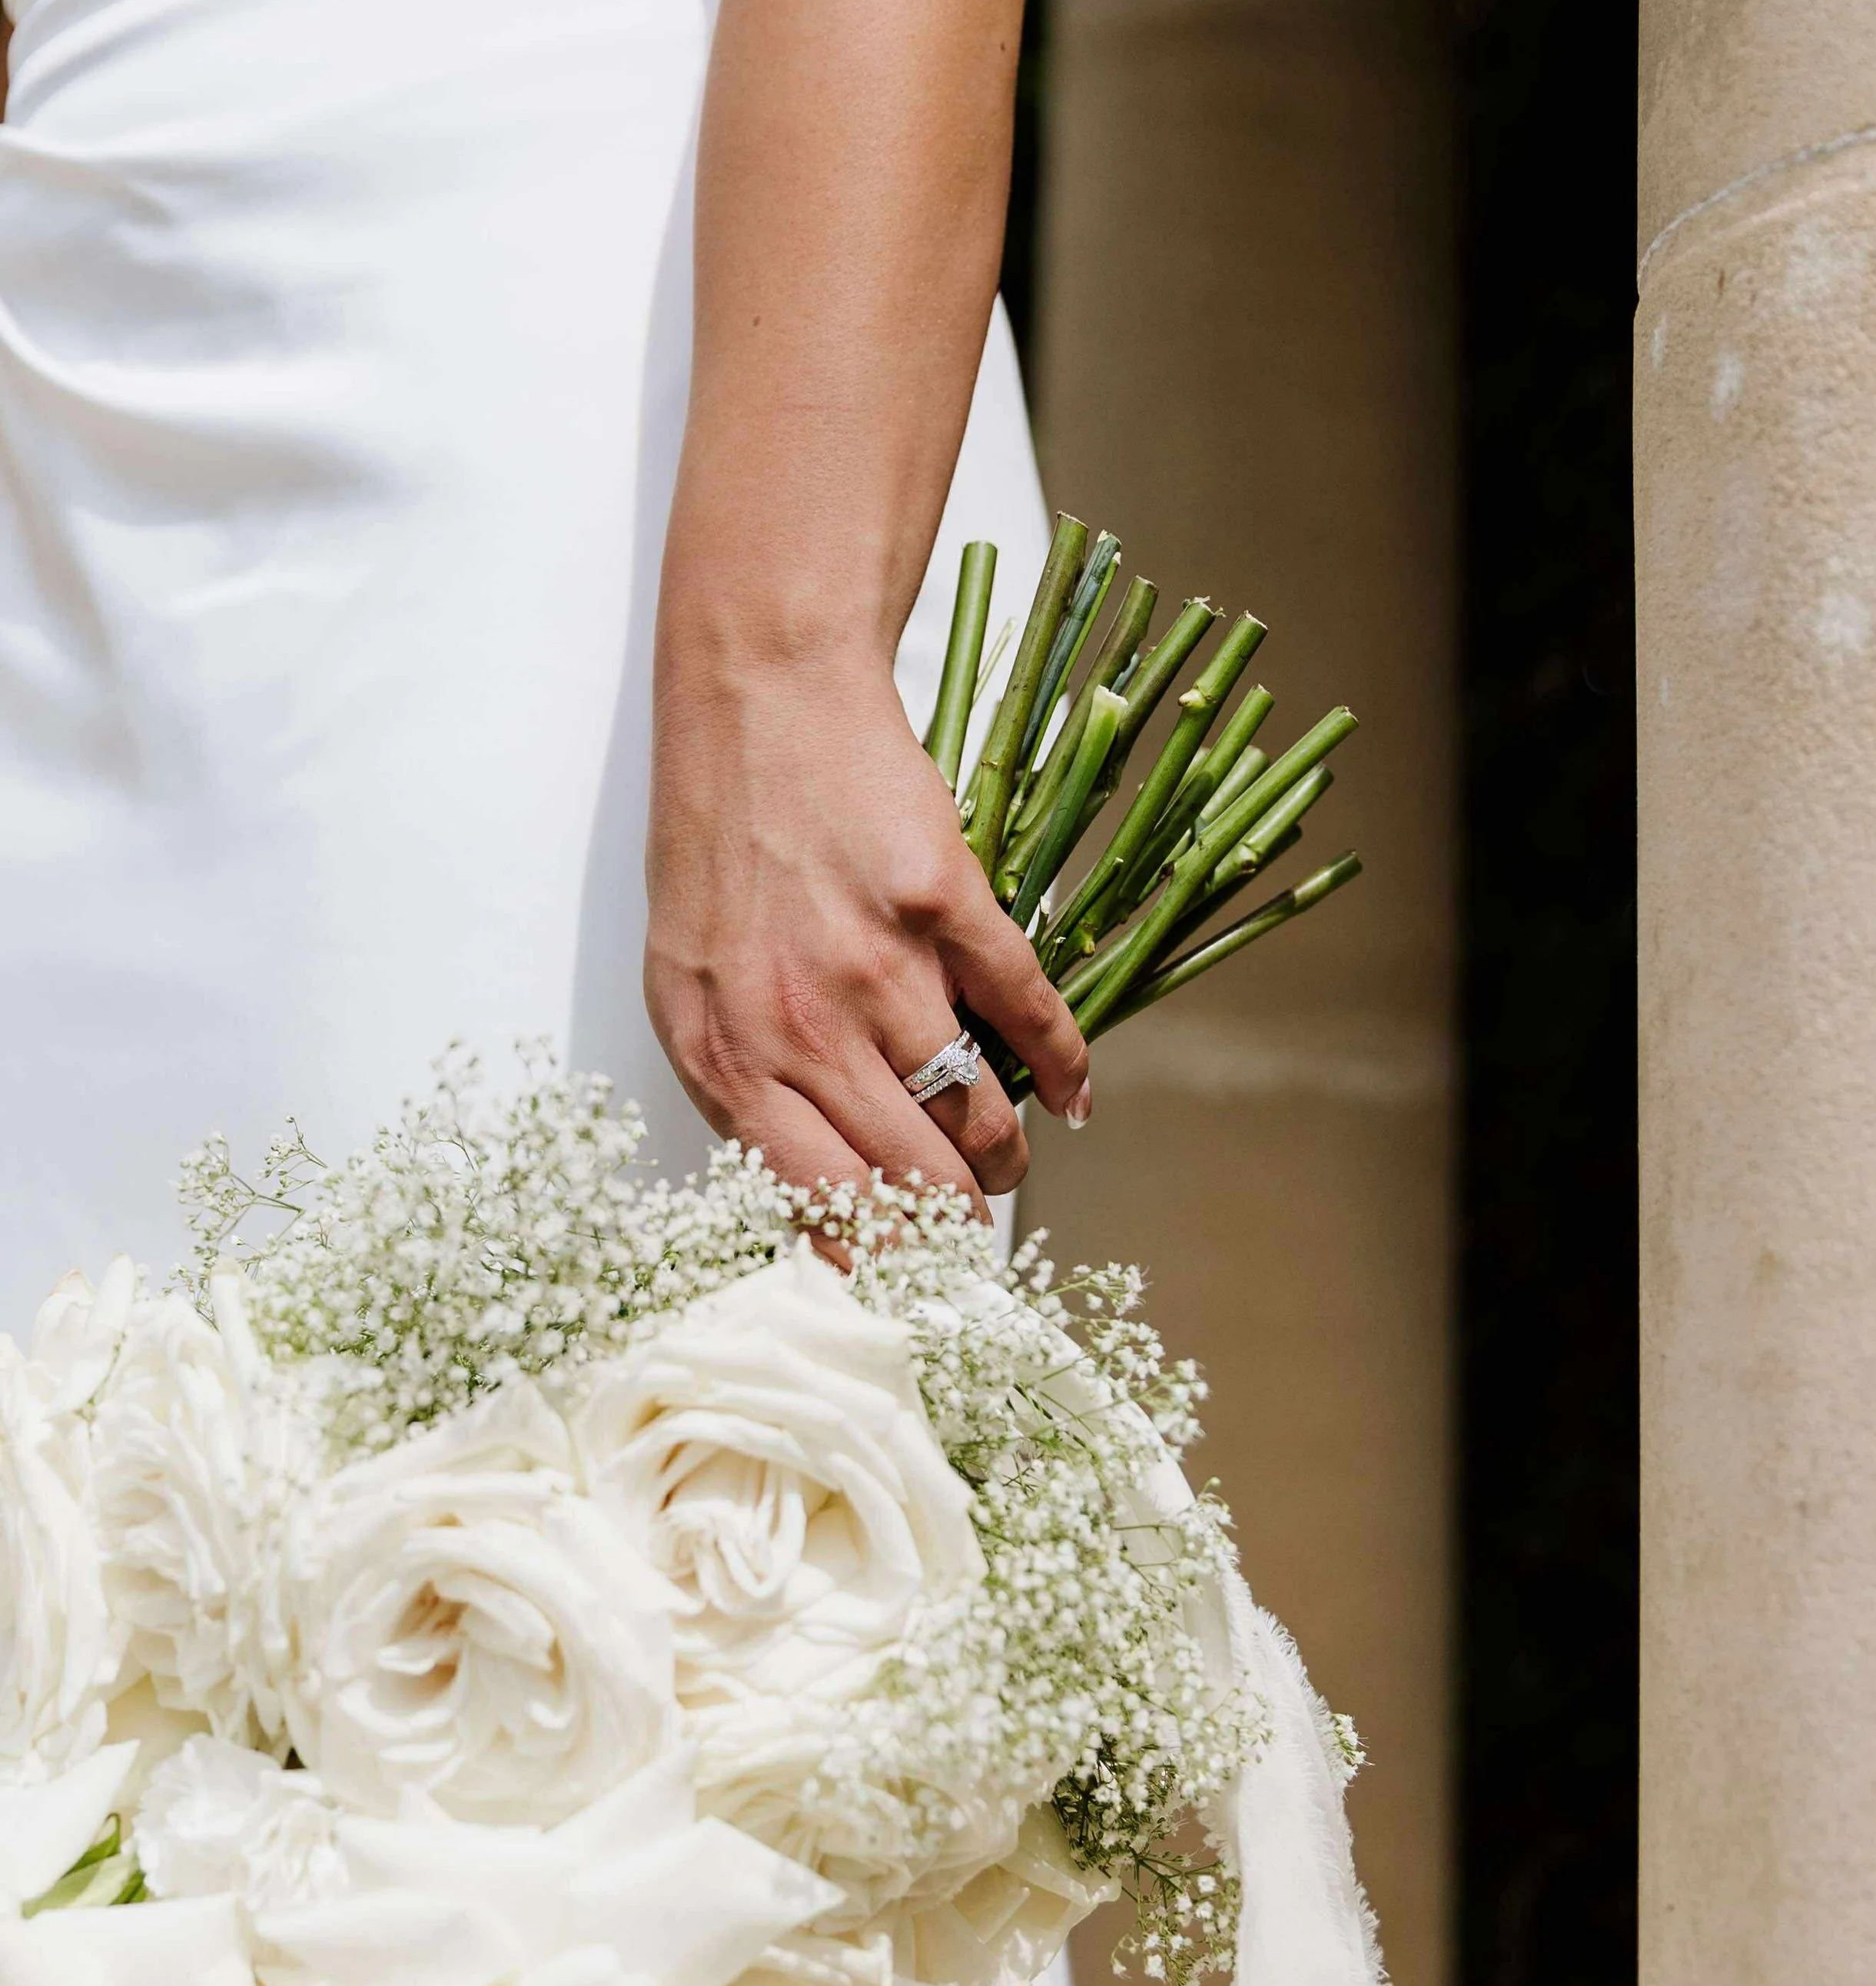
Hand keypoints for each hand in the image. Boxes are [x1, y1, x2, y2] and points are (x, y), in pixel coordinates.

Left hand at [645, 646, 1091, 1203]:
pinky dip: (1063, 1068)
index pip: (818, 1205)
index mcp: (725, 1057)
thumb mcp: (694, 985)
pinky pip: (1027, 1019)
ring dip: (1002, 1160)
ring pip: (972, 1116)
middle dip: (951, 1228)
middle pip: (908, 1179)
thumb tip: (821, 1188)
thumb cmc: (719, 848)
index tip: (910, 1283)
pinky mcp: (949, 910)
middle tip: (971, 1237)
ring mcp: (878, 970)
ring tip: (1006, 1167)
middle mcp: (798, 1028)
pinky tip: (1072, 1098)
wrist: (760, 702)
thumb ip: (747, 1084)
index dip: (879, 1257)